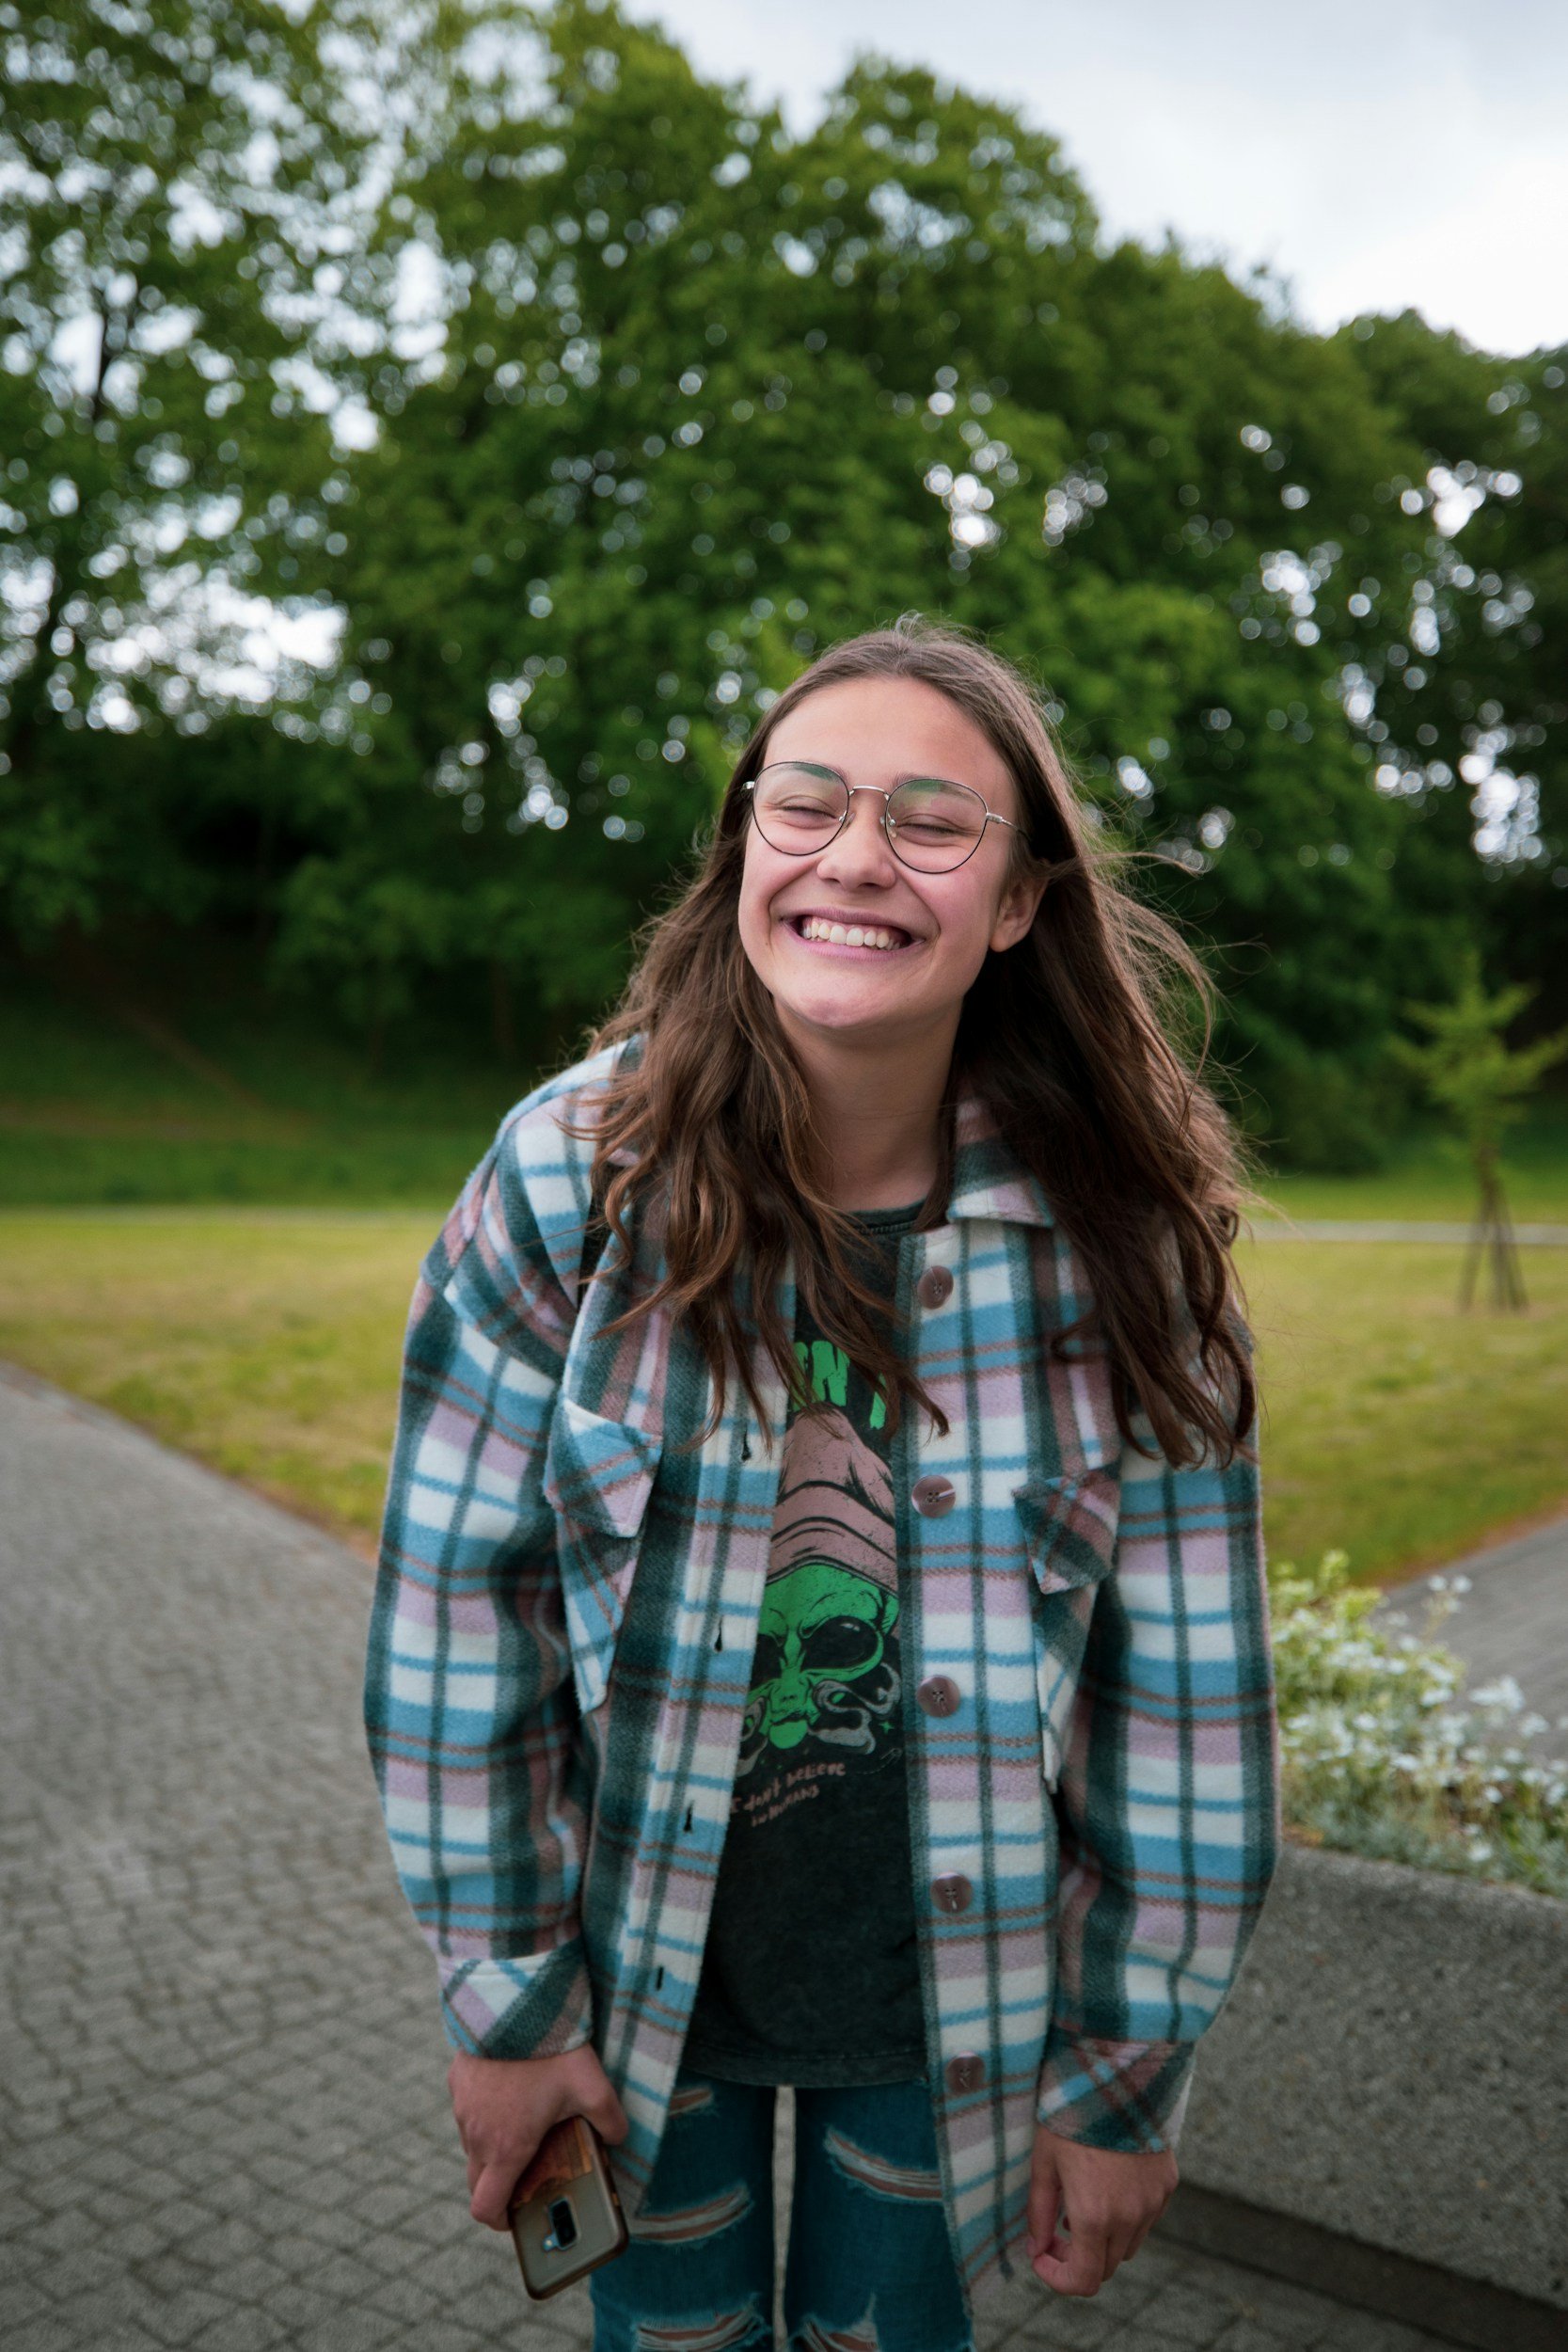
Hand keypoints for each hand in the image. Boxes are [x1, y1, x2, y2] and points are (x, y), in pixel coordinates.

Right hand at [448, 2044, 628, 2230]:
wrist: (514, 1999)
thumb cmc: (552, 2049)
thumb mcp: (593, 2087)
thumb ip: (610, 2121)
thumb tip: (618, 2138)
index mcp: (507, 2147)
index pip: (486, 2208)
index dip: (499, 2220)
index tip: (514, 2216)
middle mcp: (477, 2134)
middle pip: (477, 2181)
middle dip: (497, 2186)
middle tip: (525, 2173)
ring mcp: (462, 2107)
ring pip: (472, 2143)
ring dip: (491, 2145)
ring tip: (524, 2122)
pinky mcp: (457, 2080)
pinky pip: (467, 2108)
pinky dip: (483, 2110)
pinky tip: (510, 2088)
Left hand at [1027, 2123, 1176, 2295]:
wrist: (1117, 2075)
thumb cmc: (1071, 2116)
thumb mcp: (1043, 2162)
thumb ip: (1038, 2212)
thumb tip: (1036, 2247)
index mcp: (1094, 2216)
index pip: (1084, 2281)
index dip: (1059, 2279)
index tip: (1042, 2256)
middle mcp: (1129, 2217)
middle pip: (1105, 2267)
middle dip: (1078, 2258)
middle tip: (1057, 2230)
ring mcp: (1152, 2202)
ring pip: (1127, 2246)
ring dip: (1103, 2239)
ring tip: (1082, 2202)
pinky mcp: (1167, 2185)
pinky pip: (1146, 2219)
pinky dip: (1126, 2217)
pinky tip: (1108, 2185)